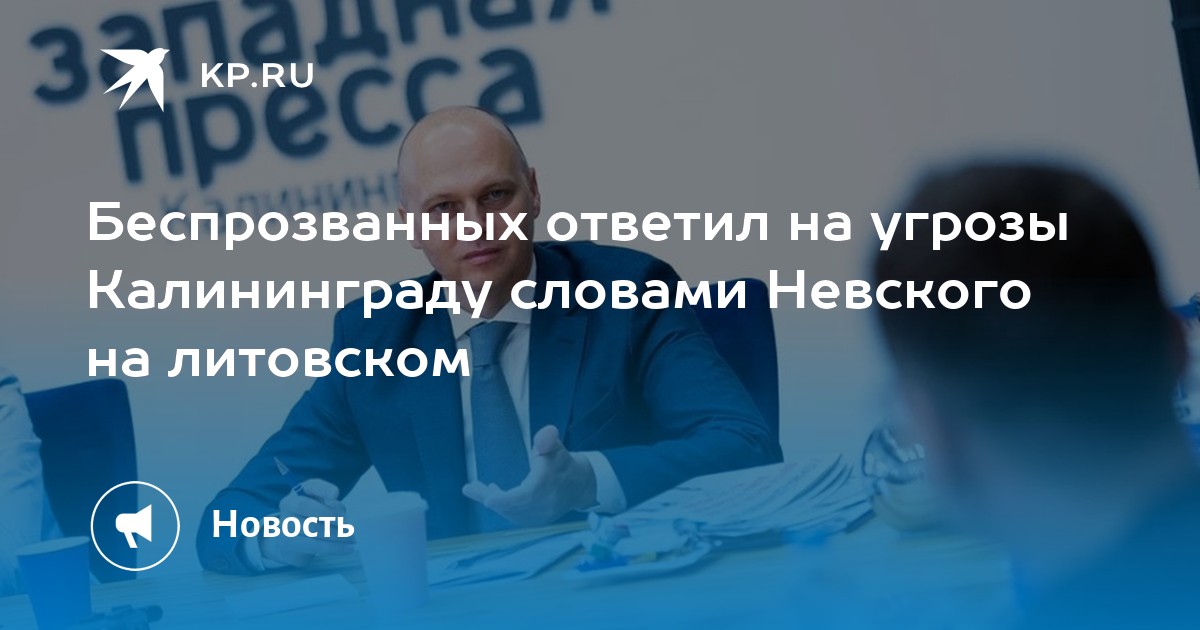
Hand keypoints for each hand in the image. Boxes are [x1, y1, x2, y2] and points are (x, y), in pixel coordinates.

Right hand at [259, 479, 353, 567]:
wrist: (292, 539)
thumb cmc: (313, 517)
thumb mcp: (323, 505)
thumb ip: (331, 502)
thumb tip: (336, 504)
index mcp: (299, 492)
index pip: (310, 486)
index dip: (323, 489)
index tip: (336, 494)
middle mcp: (287, 505)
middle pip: (305, 506)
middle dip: (329, 514)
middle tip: (348, 523)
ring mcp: (284, 524)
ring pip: (311, 529)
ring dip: (336, 535)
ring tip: (352, 539)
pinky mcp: (288, 544)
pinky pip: (313, 546)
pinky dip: (333, 548)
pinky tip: (347, 549)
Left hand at [462, 426, 597, 527]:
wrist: (580, 484)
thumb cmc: (562, 462)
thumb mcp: (555, 447)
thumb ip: (548, 439)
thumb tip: (547, 431)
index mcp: (543, 489)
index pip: (520, 498)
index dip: (501, 500)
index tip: (485, 498)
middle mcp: (541, 507)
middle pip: (509, 507)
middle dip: (488, 497)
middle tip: (469, 488)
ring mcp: (539, 517)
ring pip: (510, 513)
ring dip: (494, 502)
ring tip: (479, 488)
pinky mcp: (537, 521)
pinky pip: (515, 517)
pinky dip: (503, 508)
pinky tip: (494, 496)